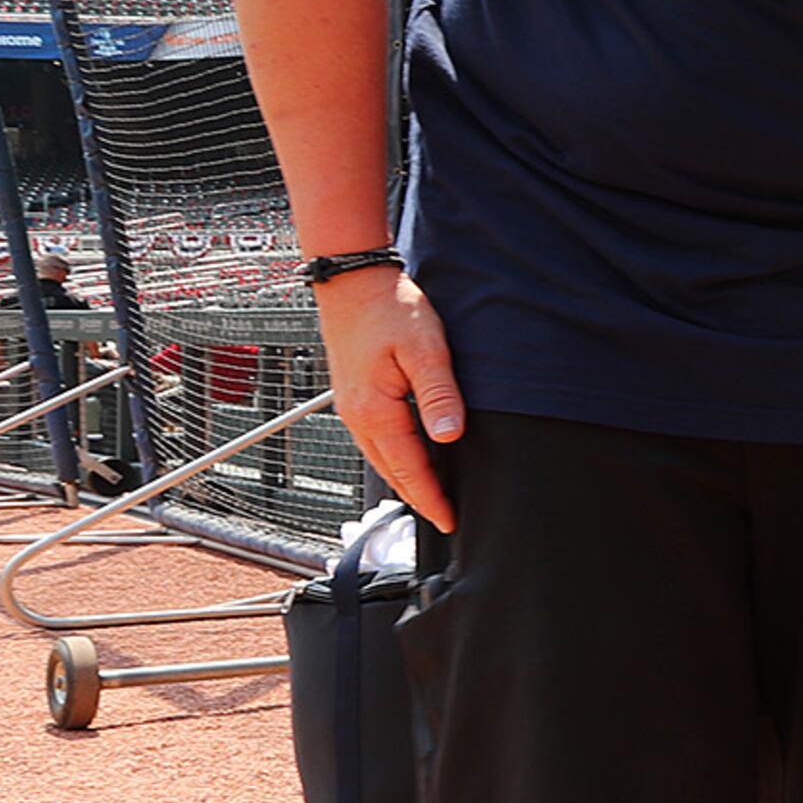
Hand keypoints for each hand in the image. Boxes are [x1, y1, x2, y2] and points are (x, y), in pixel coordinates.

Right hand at [314, 265, 461, 532]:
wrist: (352, 283)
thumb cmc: (389, 309)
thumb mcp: (425, 348)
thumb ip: (437, 393)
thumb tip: (448, 435)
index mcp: (374, 411)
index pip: (408, 468)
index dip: (430, 497)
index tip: (450, 520)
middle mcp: (357, 416)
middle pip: (390, 471)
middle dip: (417, 498)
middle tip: (445, 519)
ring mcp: (351, 408)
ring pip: (380, 458)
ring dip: (405, 479)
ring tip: (431, 497)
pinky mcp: (354, 396)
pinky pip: (375, 440)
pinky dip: (394, 458)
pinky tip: (411, 458)